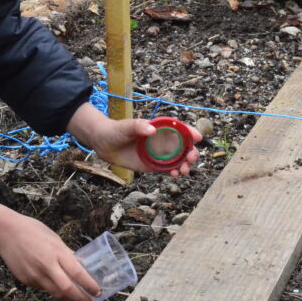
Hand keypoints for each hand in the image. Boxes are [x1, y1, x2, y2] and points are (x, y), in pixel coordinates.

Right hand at [0, 198, 99, 300]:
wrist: (5, 233)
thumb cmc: (32, 230)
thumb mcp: (54, 238)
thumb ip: (66, 253)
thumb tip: (79, 265)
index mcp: (56, 252)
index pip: (77, 273)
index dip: (90, 285)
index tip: (98, 291)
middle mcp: (46, 266)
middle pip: (67, 290)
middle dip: (82, 299)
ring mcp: (34, 275)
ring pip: (55, 293)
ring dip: (68, 297)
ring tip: (76, 297)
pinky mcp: (26, 280)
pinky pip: (43, 288)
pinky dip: (52, 288)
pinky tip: (55, 285)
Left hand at [66, 103, 201, 176]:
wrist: (104, 144)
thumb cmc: (116, 130)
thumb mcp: (127, 126)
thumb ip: (139, 126)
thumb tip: (151, 130)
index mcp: (160, 128)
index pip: (179, 129)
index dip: (190, 132)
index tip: (197, 137)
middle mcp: (162, 141)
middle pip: (183, 146)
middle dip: (191, 152)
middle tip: (191, 158)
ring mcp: (159, 154)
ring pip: (178, 160)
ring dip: (185, 164)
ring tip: (184, 170)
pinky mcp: (153, 165)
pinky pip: (167, 169)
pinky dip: (174, 172)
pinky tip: (174, 175)